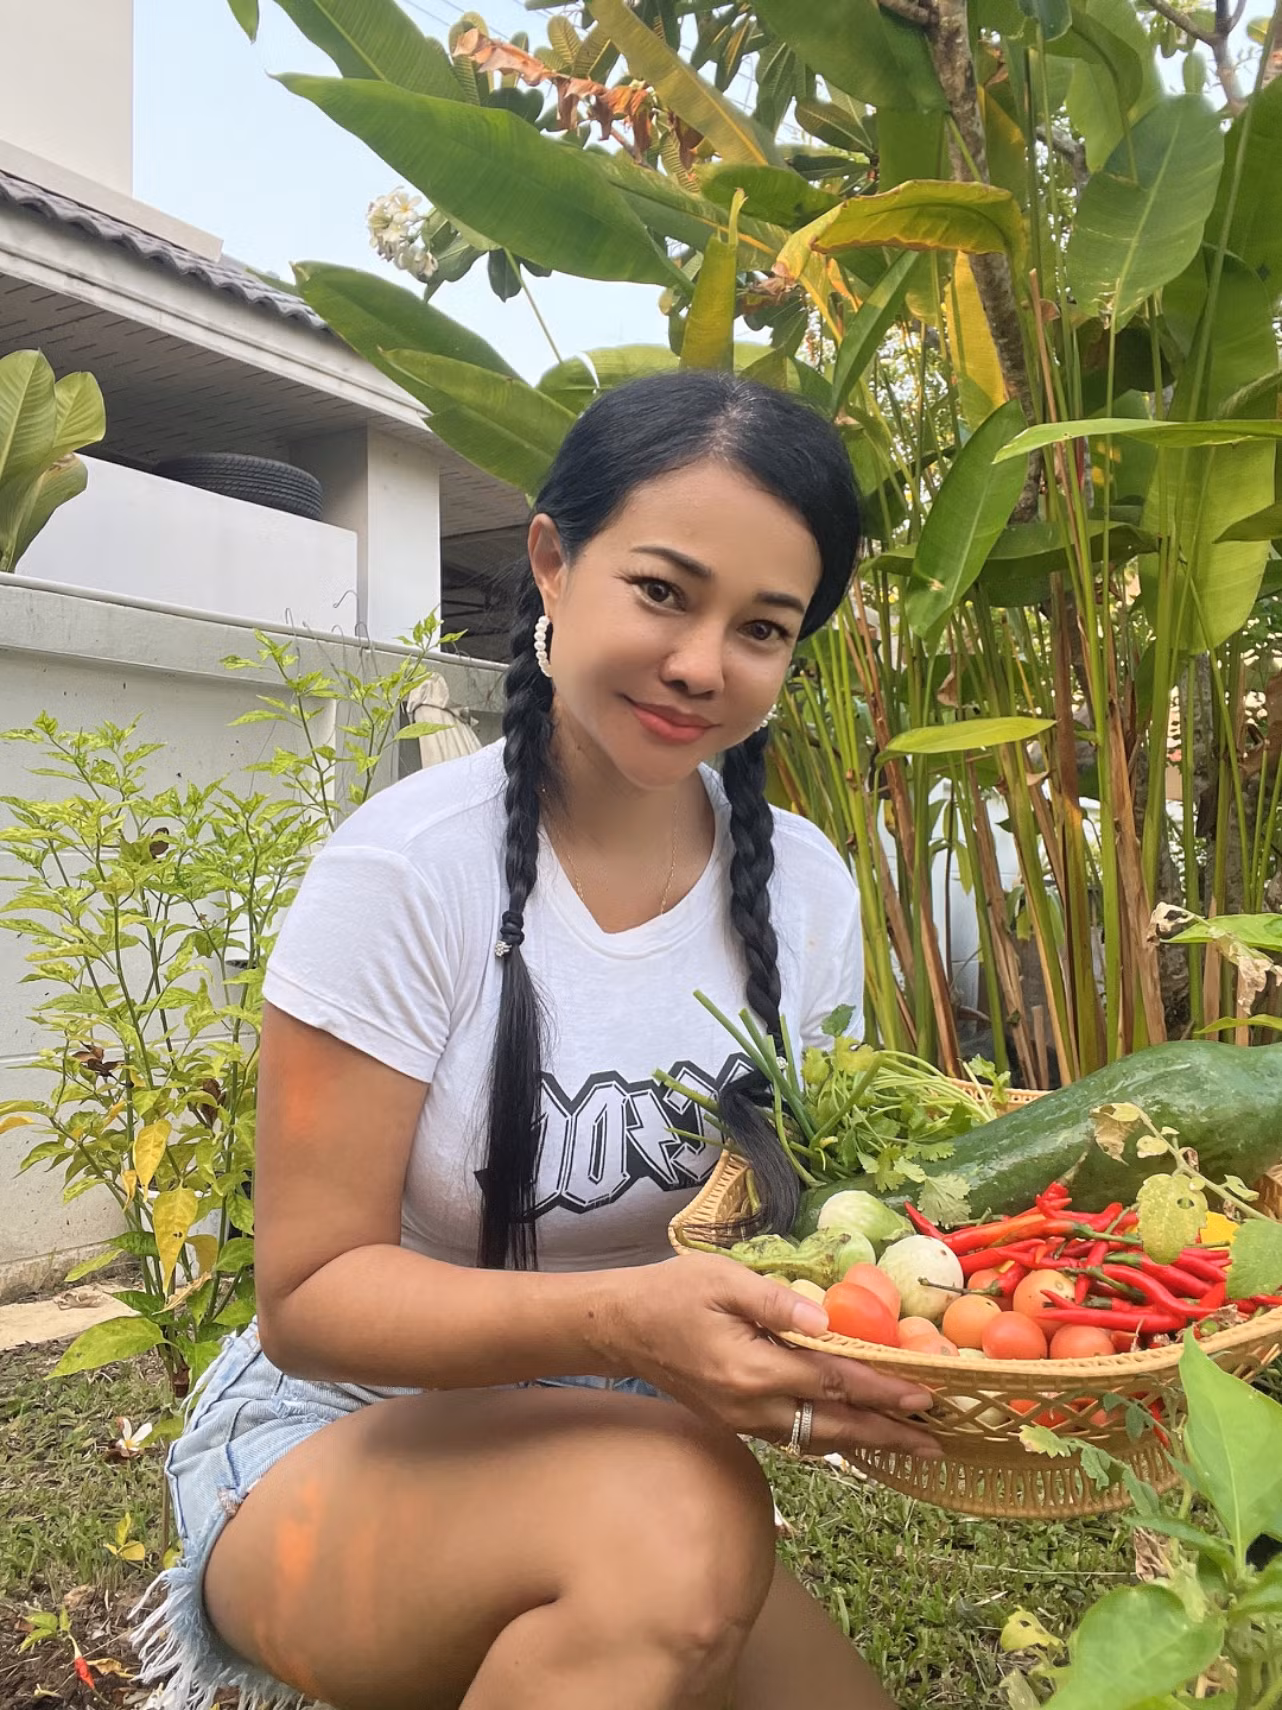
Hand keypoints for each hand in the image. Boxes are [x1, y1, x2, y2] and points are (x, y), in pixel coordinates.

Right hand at [598, 1251, 942, 1459]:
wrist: (622, 1327)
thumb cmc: (672, 1293)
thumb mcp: (723, 1280)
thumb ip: (777, 1301)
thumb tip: (828, 1319)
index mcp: (754, 1369)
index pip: (834, 1382)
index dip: (883, 1391)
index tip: (925, 1396)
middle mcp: (752, 1406)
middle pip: (834, 1426)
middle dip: (887, 1434)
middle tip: (935, 1442)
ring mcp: (743, 1420)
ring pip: (816, 1437)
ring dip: (864, 1441)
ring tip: (907, 1444)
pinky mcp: (737, 1421)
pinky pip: (794, 1435)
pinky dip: (831, 1436)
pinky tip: (853, 1433)